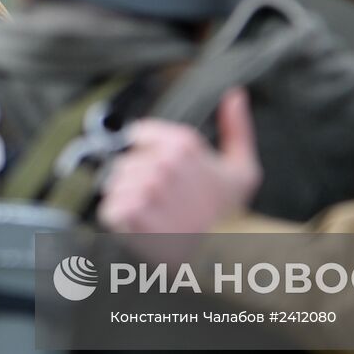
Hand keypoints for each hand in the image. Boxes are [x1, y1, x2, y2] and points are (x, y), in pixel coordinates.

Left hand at [99, 88, 260, 235]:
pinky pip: (110, 209)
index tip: (165, 177)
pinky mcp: (130, 213)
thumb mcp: (243, 170)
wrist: (223, 258)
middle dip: (138, 180)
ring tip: (155, 216)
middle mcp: (162, 162)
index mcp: (183, 143)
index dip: (148, 155)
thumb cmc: (231, 216)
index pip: (138, 135)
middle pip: (125, 162)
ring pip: (115, 185)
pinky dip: (121, 222)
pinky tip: (144, 228)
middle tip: (163, 203)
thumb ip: (237, 128)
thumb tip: (235, 95)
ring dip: (129, 201)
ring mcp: (145, 188)